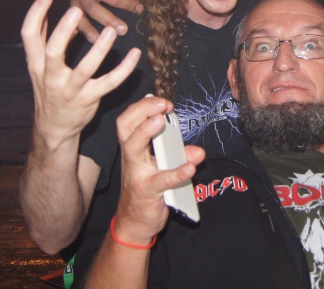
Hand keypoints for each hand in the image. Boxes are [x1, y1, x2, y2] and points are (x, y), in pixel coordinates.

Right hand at [21, 0, 140, 148]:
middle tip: (76, 10)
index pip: (29, 37)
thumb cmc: (49, 91)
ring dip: (99, 50)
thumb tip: (42, 16)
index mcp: (36, 65)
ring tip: (111, 31)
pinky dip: (124, 69)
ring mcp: (70, 90)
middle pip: (52, 52)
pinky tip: (134, 54)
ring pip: (84, 69)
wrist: (54, 127)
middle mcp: (50, 77)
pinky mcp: (89, 99)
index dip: (35, 15)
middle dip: (63, 31)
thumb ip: (41, 43)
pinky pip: (109, 82)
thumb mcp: (39, 68)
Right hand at [71, 0, 145, 42]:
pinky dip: (80, 32)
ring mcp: (75, 3)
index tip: (139, 9)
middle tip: (123, 30)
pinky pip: (76, 23)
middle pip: (95, 9)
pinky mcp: (73, 12)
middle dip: (109, 20)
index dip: (127, 3)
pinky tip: (90, 40)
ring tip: (99, 40)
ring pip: (82, 18)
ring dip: (90, 30)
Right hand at [113, 97, 205, 244]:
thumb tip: (198, 152)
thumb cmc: (148, 189)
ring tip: (162, 121)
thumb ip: (181, 157)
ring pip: (133, 147)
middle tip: (161, 104)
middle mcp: (132, 157)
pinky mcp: (147, 192)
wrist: (134, 223)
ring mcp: (137, 174)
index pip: (130, 120)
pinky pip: (161, 180)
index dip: (143, 107)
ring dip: (146, 131)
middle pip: (126, 127)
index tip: (162, 101)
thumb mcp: (165, 169)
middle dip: (142, 110)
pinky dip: (176, 173)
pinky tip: (190, 168)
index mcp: (134, 148)